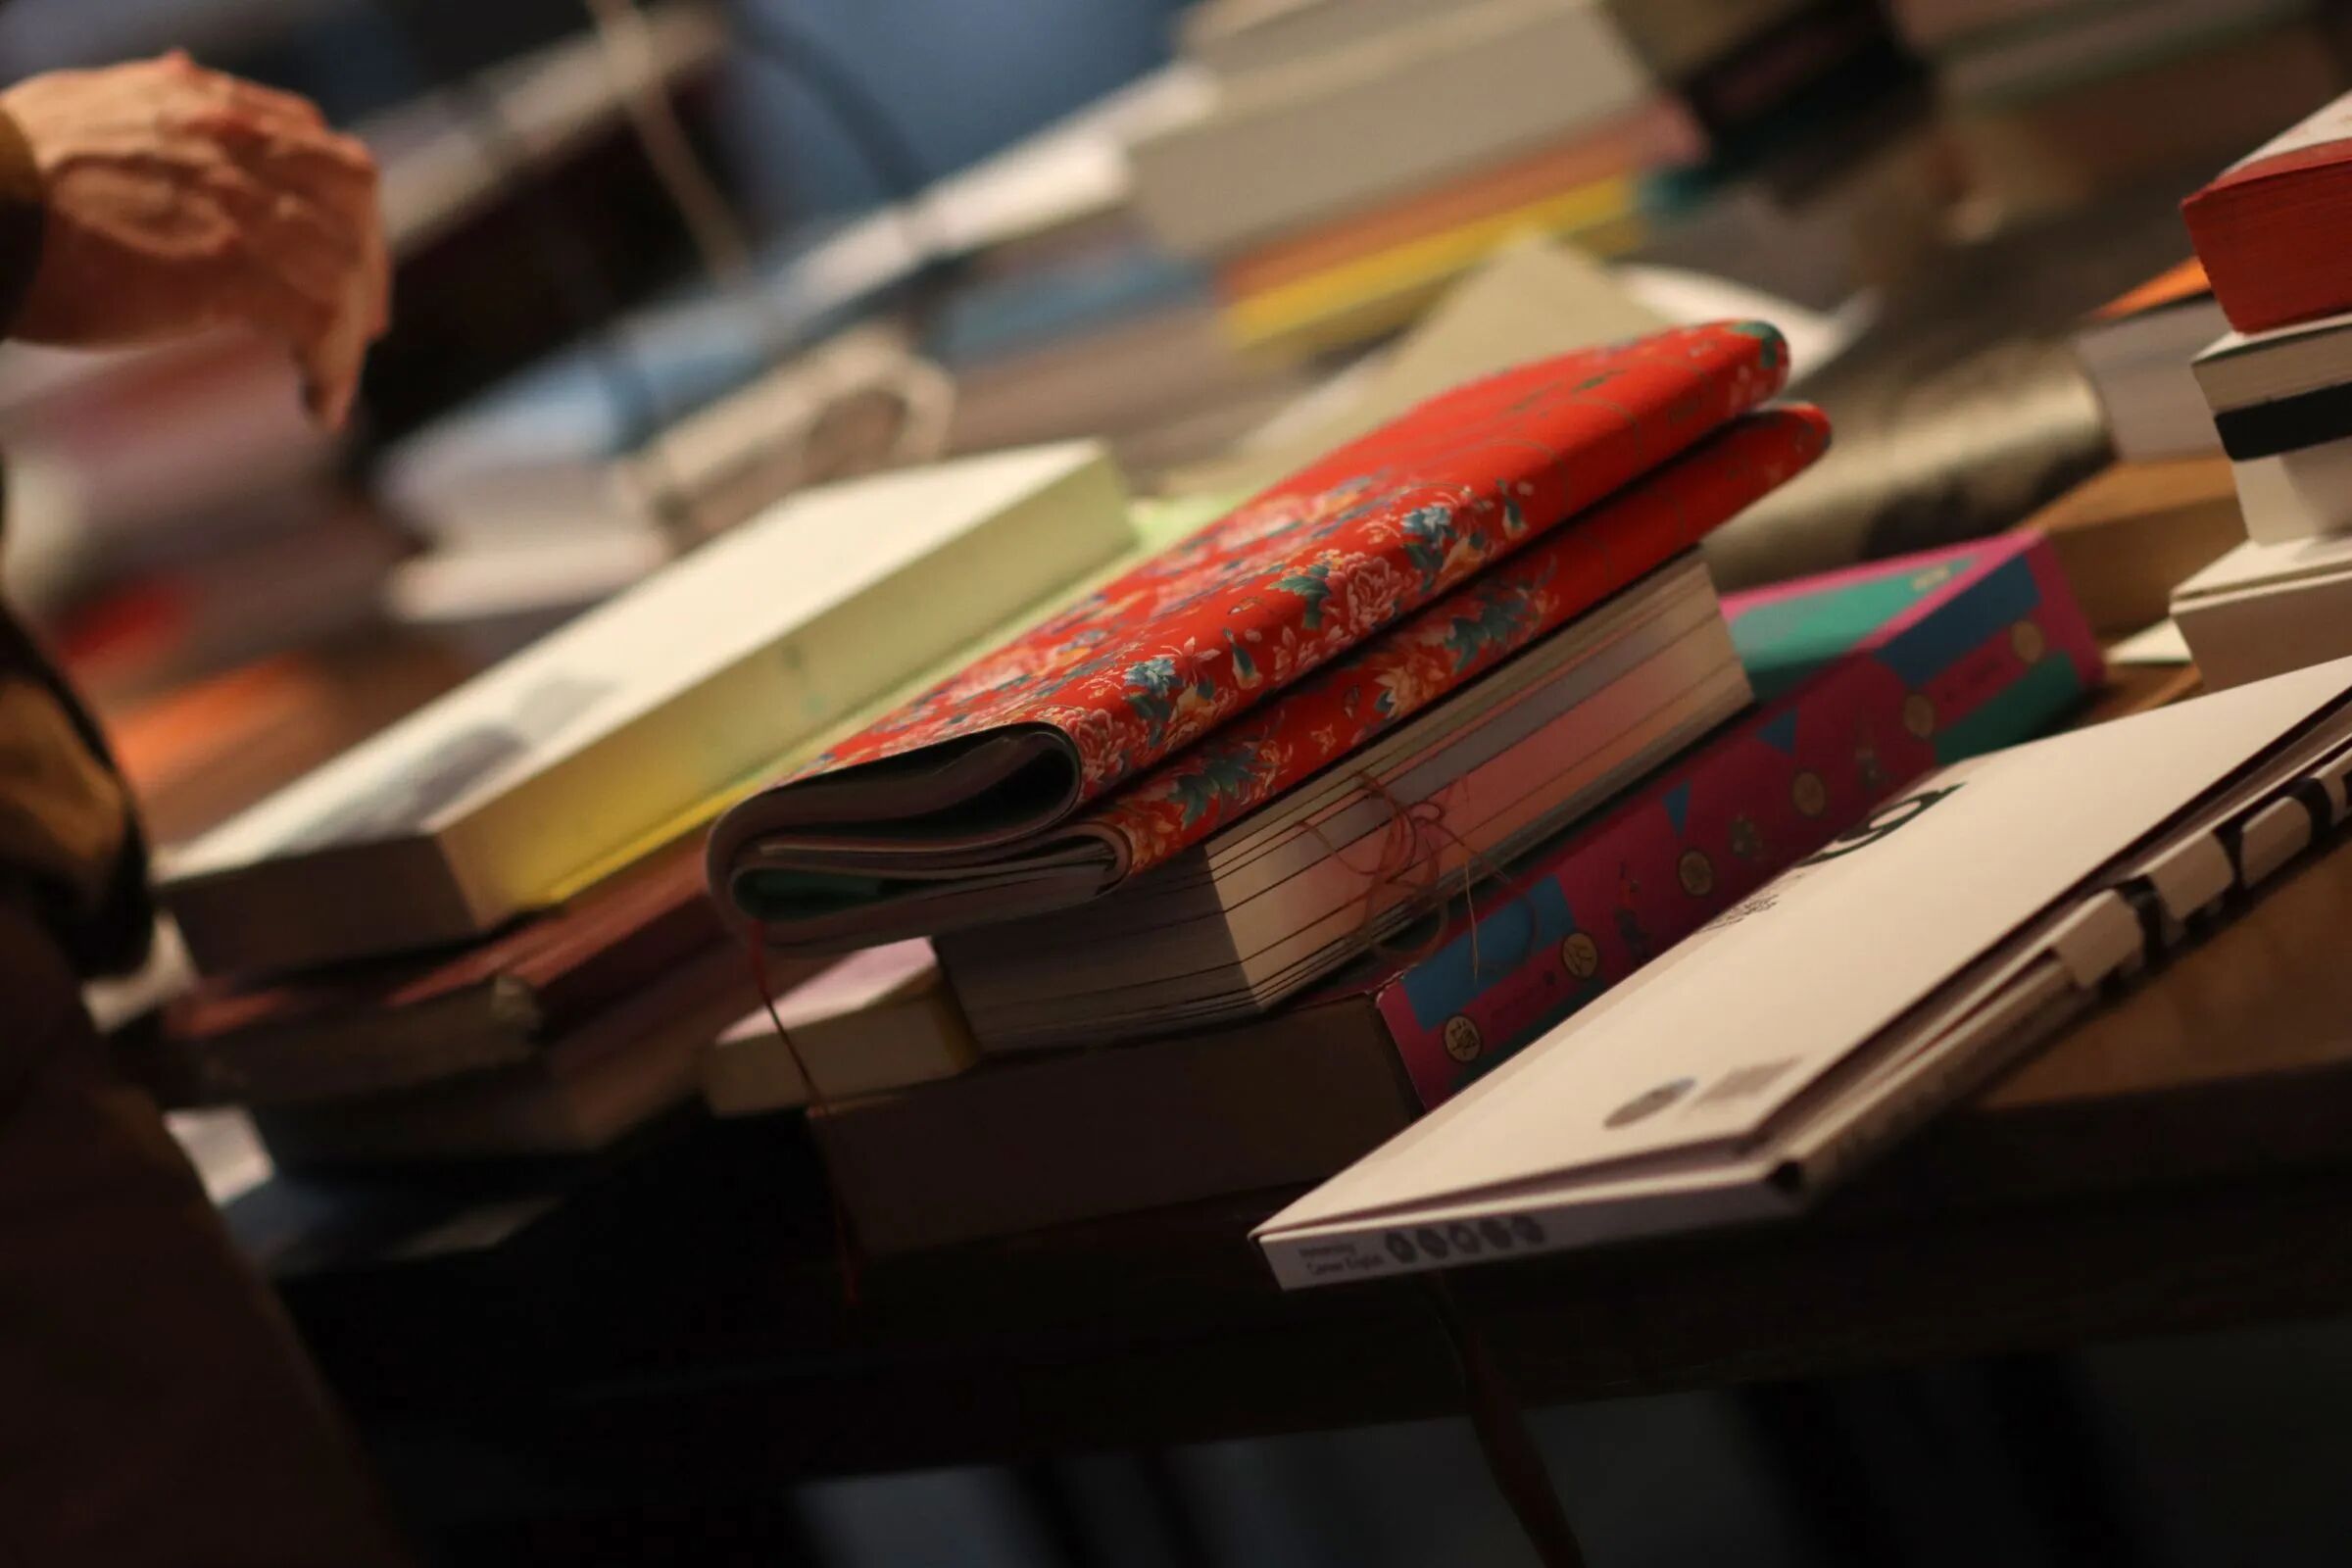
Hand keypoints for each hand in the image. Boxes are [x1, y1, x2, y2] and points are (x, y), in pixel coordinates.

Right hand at [0, 52, 388, 427]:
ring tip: (333, 382)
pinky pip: (319, 320)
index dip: (340, 201)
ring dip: (347, 333)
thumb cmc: (5, 172)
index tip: (343, 250)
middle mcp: (232, 140)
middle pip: (350, 195)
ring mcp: (237, 201)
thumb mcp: (91, 105)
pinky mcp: (230, 264)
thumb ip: (153, 105)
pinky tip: (320, 405)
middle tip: (363, 324)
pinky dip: (334, 368)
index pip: (309, 138)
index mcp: (201, 102)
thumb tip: (185, 73)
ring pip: (341, 266)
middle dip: (367, 262)